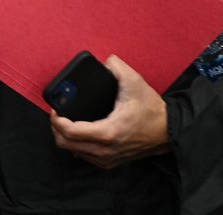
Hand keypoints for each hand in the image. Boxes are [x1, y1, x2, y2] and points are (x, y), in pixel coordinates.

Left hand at [48, 55, 169, 168]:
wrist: (167, 131)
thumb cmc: (151, 109)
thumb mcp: (134, 82)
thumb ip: (116, 66)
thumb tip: (104, 61)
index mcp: (108, 132)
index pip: (69, 132)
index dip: (56, 119)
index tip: (55, 107)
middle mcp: (105, 150)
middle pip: (65, 144)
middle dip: (55, 127)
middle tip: (57, 112)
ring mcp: (107, 159)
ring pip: (72, 151)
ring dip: (64, 136)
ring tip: (64, 120)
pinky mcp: (110, 162)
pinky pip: (83, 155)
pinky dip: (75, 144)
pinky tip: (77, 132)